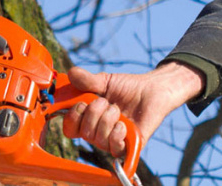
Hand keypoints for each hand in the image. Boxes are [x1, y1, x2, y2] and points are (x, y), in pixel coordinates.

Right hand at [62, 62, 204, 156]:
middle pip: (84, 133)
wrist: (152, 90)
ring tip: (118, 110)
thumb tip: (71, 74)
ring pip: (98, 139)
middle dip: (93, 114)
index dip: (72, 118)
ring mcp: (112, 140)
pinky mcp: (128, 146)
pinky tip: (124, 124)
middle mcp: (97, 132)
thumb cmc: (127, 87)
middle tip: (106, 102)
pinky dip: (117, 133)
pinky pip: (115, 147)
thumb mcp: (104, 81)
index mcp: (88, 118)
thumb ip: (86, 79)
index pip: (70, 129)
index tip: (81, 104)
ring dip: (107, 120)